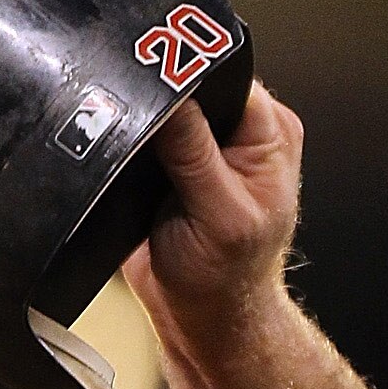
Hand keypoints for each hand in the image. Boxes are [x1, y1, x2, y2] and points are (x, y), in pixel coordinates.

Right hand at [125, 82, 304, 370]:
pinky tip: (118, 147)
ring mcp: (204, 141)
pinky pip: (143, 124)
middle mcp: (239, 129)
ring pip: (162, 98)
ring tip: (129, 142)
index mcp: (268, 133)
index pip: (223, 69)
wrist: (203, 320)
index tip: (150, 78)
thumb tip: (168, 90)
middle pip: (188, 76)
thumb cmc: (225, 281)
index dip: (185, 68)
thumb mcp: (217, 215)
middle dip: (158, 89)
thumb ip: (195, 151)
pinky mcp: (170, 157)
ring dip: (138, 112)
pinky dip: (128, 131)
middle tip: (136, 119)